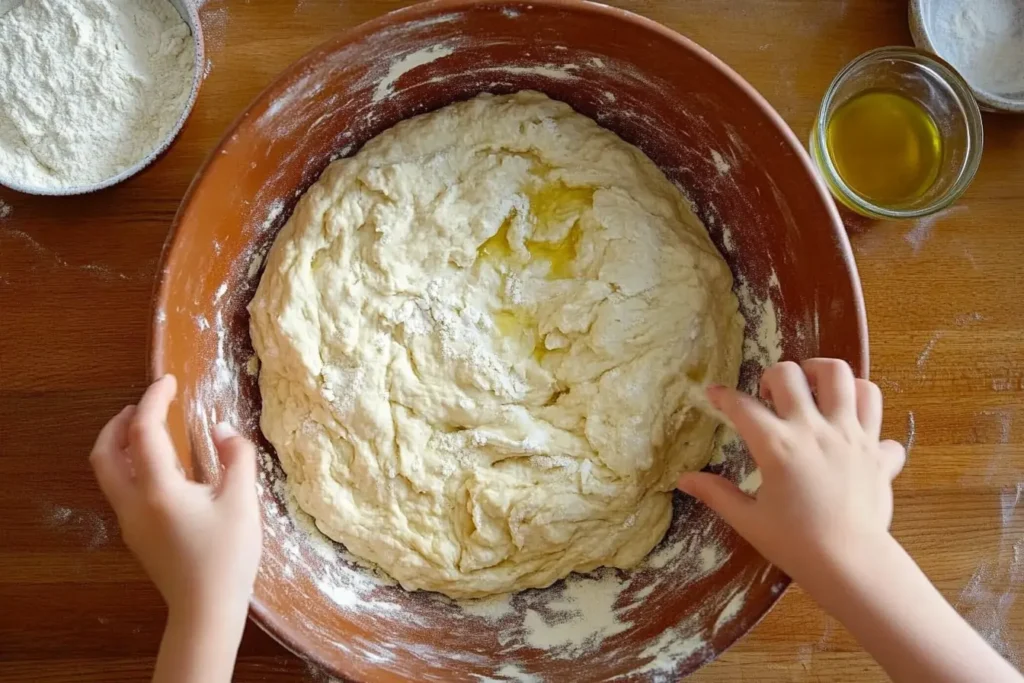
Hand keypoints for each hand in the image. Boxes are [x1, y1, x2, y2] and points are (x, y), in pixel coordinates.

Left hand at [89, 375, 261, 619]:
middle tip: (143, 405)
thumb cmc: (227, 555)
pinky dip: (132, 466)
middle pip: (105, 453)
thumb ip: (236, 457)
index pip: (143, 431)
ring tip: (150, 432)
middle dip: (119, 422)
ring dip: (121, 445)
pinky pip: (123, 490)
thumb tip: (222, 429)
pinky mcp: (138, 536)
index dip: (153, 400)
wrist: (207, 609)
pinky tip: (162, 468)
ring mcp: (131, 522)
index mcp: (157, 488)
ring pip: (109, 473)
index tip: (168, 381)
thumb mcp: (242, 501)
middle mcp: (134, 502)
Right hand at [678, 359, 905, 587]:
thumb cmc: (795, 544)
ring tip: (813, 387)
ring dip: (823, 373)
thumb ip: (717, 494)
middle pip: (790, 374)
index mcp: (777, 446)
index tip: (713, 393)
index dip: (722, 396)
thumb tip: (684, 480)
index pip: (741, 406)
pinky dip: (864, 404)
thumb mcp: (748, 520)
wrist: (851, 565)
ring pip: (842, 375)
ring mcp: (850, 434)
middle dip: (774, 375)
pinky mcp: (876, 448)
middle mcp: (814, 429)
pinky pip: (876, 407)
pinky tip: (851, 417)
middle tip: (771, 395)